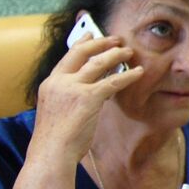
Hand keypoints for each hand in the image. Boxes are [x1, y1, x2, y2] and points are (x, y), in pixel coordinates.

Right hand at [29, 35, 141, 162]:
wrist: (50, 153)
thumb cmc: (55, 140)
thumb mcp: (58, 112)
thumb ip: (71, 98)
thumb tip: (94, 91)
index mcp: (49, 84)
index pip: (67, 58)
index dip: (81, 44)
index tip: (90, 34)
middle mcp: (59, 82)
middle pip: (81, 52)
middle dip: (100, 42)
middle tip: (115, 39)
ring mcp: (72, 88)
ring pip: (98, 62)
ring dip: (116, 54)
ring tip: (129, 51)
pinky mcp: (87, 97)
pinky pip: (112, 81)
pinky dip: (128, 75)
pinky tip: (139, 72)